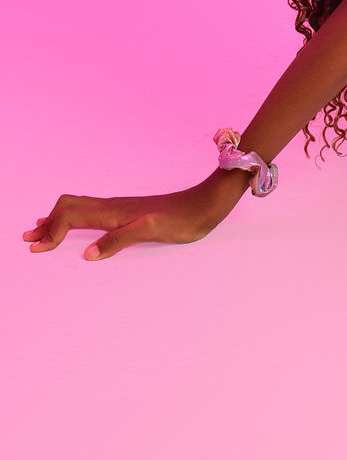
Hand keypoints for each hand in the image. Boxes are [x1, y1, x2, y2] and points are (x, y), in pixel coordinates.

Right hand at [23, 170, 248, 259]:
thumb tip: (87, 254)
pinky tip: (77, 228)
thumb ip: (120, 239)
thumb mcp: (152, 230)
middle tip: (28, 240)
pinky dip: (74, 219)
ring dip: (58, 219)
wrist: (206, 204)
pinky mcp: (130, 212)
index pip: (71, 216)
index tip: (36, 249)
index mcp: (114, 211)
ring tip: (41, 231)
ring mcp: (121, 207)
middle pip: (69, 207)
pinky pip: (93, 212)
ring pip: (80, 208)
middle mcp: (114, 206)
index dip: (51, 232)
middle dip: (47, 223)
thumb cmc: (183, 218)